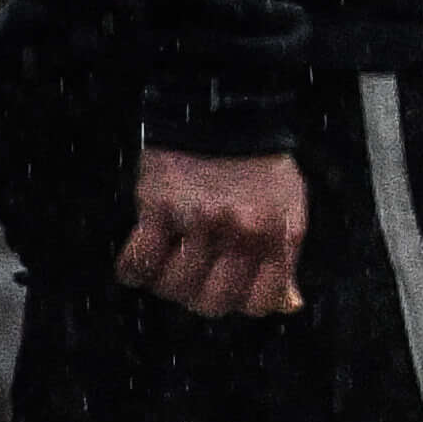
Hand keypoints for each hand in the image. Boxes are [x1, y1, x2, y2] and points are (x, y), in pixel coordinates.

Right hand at [120, 144, 306, 318]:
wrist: (224, 117)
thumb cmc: (259, 168)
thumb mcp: (289, 210)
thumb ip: (285, 259)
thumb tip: (289, 304)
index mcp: (278, 236)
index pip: (259, 303)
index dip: (240, 301)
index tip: (229, 289)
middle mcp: (241, 234)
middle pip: (212, 303)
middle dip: (200, 297)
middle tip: (195, 277)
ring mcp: (199, 222)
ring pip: (173, 288)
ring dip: (166, 282)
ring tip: (170, 261)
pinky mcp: (159, 209)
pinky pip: (138, 262)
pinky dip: (133, 270)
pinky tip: (142, 260)